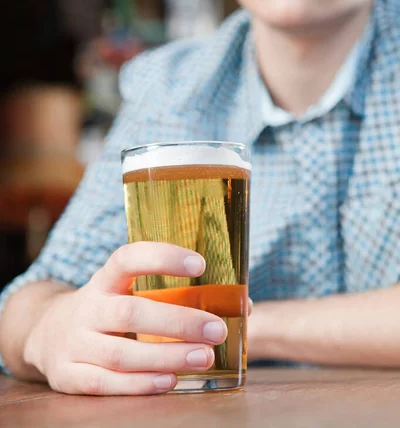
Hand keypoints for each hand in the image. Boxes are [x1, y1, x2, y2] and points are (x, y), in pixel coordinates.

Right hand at [23, 242, 227, 395]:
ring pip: (120, 354)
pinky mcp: (67, 375)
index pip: (128, 258)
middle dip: (177, 322)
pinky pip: (105, 384)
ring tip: (204, 357)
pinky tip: (171, 381)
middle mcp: (87, 307)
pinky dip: (140, 384)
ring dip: (166, 357)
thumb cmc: (106, 308)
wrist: (45, 332)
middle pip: (130, 313)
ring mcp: (74, 343)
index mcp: (104, 279)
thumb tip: (243, 305)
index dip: (162, 257)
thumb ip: (172, 295)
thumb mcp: (125, 291)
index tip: (200, 264)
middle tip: (216, 329)